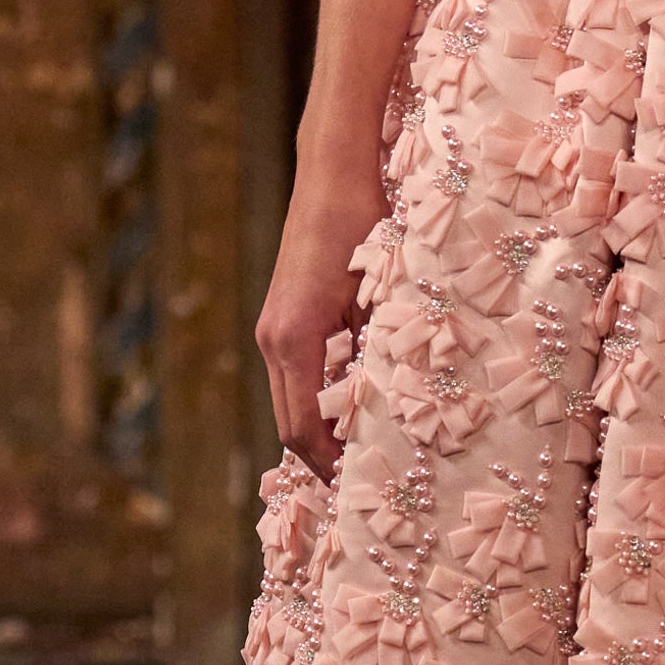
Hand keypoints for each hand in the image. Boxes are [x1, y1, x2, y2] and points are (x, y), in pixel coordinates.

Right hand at [254, 167, 383, 478]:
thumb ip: (378, 355)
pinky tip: (351, 411)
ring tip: (360, 455)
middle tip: (361, 484)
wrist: (333, 176)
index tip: (358, 487)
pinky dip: (316, 400)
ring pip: (289, 399)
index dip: (328, 464)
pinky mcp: (281, 317)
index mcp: (295, 339)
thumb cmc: (365, 226)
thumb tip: (392, 411)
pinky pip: (294, 375)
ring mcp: (273, 327)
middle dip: (321, 457)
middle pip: (288, 422)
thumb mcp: (381, 295)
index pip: (301, 428)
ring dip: (318, 430)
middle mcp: (273, 338)